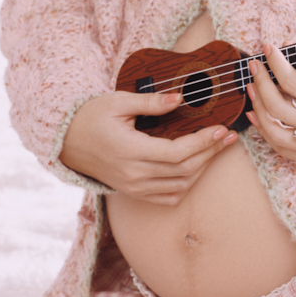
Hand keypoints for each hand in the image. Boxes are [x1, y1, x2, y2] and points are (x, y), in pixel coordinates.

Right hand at [59, 92, 238, 203]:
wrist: (66, 142)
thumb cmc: (91, 117)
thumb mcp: (118, 101)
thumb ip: (151, 102)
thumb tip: (180, 99)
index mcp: (130, 151)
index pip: (177, 153)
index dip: (203, 142)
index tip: (221, 129)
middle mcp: (134, 174)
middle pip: (184, 171)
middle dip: (211, 153)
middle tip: (229, 137)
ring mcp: (134, 187)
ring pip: (179, 186)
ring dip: (202, 169)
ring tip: (216, 149)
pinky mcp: (134, 192)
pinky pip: (167, 198)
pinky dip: (186, 185)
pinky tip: (196, 168)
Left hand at [245, 45, 295, 167]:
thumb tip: (289, 51)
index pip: (294, 82)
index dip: (276, 63)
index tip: (268, 49)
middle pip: (279, 108)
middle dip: (261, 84)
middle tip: (255, 67)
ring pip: (275, 134)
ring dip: (259, 110)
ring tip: (252, 90)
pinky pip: (284, 150)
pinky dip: (267, 133)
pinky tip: (258, 116)